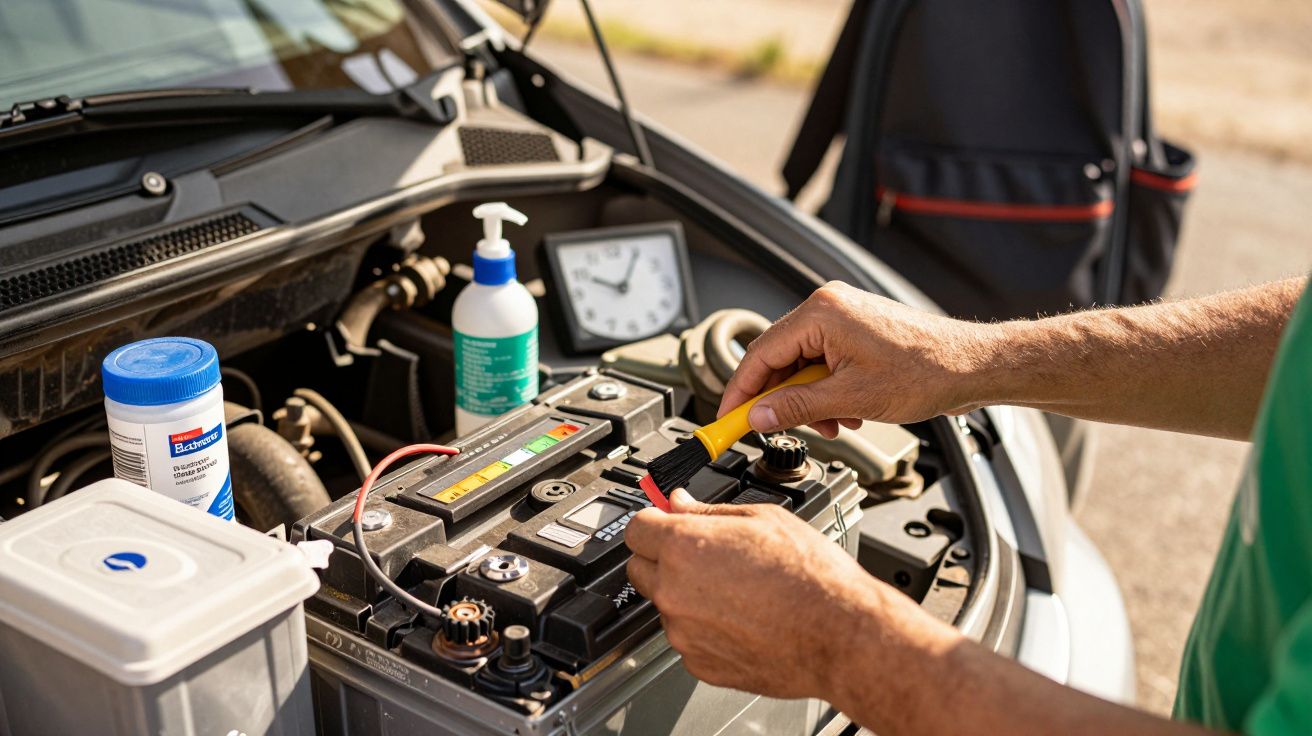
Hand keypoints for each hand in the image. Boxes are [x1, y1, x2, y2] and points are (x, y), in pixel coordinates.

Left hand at [624, 489, 921, 698]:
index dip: (653, 521)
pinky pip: (688, 638)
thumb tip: (680, 503)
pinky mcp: (700, 664)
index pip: (636, 528)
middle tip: (702, 553)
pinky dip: (704, 628)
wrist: (840, 633)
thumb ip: (709, 511)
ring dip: (687, 594)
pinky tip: (741, 616)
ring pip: (666, 605)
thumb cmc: (811, 576)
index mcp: (685, 547)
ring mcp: (684, 633)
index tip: (665, 522)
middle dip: (662, 557)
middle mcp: (674, 591)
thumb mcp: (762, 518)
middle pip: (639, 568)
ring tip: (736, 588)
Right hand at [718, 281, 996, 436]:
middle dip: (783, 399)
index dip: (740, 391)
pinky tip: (846, 411)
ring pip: (802, 364)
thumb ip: (796, 407)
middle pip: (779, 358)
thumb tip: (759, 415)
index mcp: (821, 313)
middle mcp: (828, 306)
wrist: (971, 365)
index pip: (759, 353)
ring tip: (834, 423)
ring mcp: (843, 316)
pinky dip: (827, 390)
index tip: (729, 417)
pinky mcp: (856, 329)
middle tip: (780, 428)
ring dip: (809, 399)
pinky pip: (824, 360)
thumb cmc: (925, 371)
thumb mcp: (850, 399)